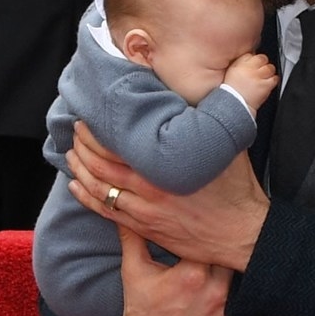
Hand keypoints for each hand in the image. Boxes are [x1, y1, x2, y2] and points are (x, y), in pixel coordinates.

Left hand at [66, 122, 269, 272]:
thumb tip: (212, 81)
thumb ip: (213, 115)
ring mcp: (144, 212)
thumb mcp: (228, 145)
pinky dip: (87, 198)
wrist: (242, 234)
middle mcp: (149, 190)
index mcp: (165, 167)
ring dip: (81, 170)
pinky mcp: (145, 229)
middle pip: (102, 165)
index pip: (119, 145)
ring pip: (100, 189)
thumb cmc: (237, 188)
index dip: (98, 131)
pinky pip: (107, 213)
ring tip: (71, 154)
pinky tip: (76, 186)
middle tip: (76, 130)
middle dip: (84, 146)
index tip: (90, 116)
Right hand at [111, 227, 235, 315]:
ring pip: (241, 275)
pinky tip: (235, 281)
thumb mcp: (134, 272)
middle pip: (229, 254)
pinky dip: (239, 290)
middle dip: (222, 246)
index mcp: (191, 274)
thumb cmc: (141, 314)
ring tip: (230, 257)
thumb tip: (123, 210)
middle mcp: (214, 292)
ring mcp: (227, 311)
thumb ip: (133, 238)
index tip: (203, 223)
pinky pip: (245, 300)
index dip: (206, 229)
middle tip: (219, 237)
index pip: (208, 239)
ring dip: (232, 267)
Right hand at [224, 52, 278, 110]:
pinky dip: (274, 79)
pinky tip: (269, 82)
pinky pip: (274, 78)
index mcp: (239, 65)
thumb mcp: (231, 72)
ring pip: (270, 68)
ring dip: (269, 71)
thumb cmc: (233, 90)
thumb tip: (251, 55)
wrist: (235, 104)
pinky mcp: (265, 86)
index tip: (255, 62)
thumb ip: (241, 62)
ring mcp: (258, 77)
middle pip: (262, 58)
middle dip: (263, 63)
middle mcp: (249, 69)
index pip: (251, 54)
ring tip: (265, 76)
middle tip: (260, 69)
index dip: (254, 58)